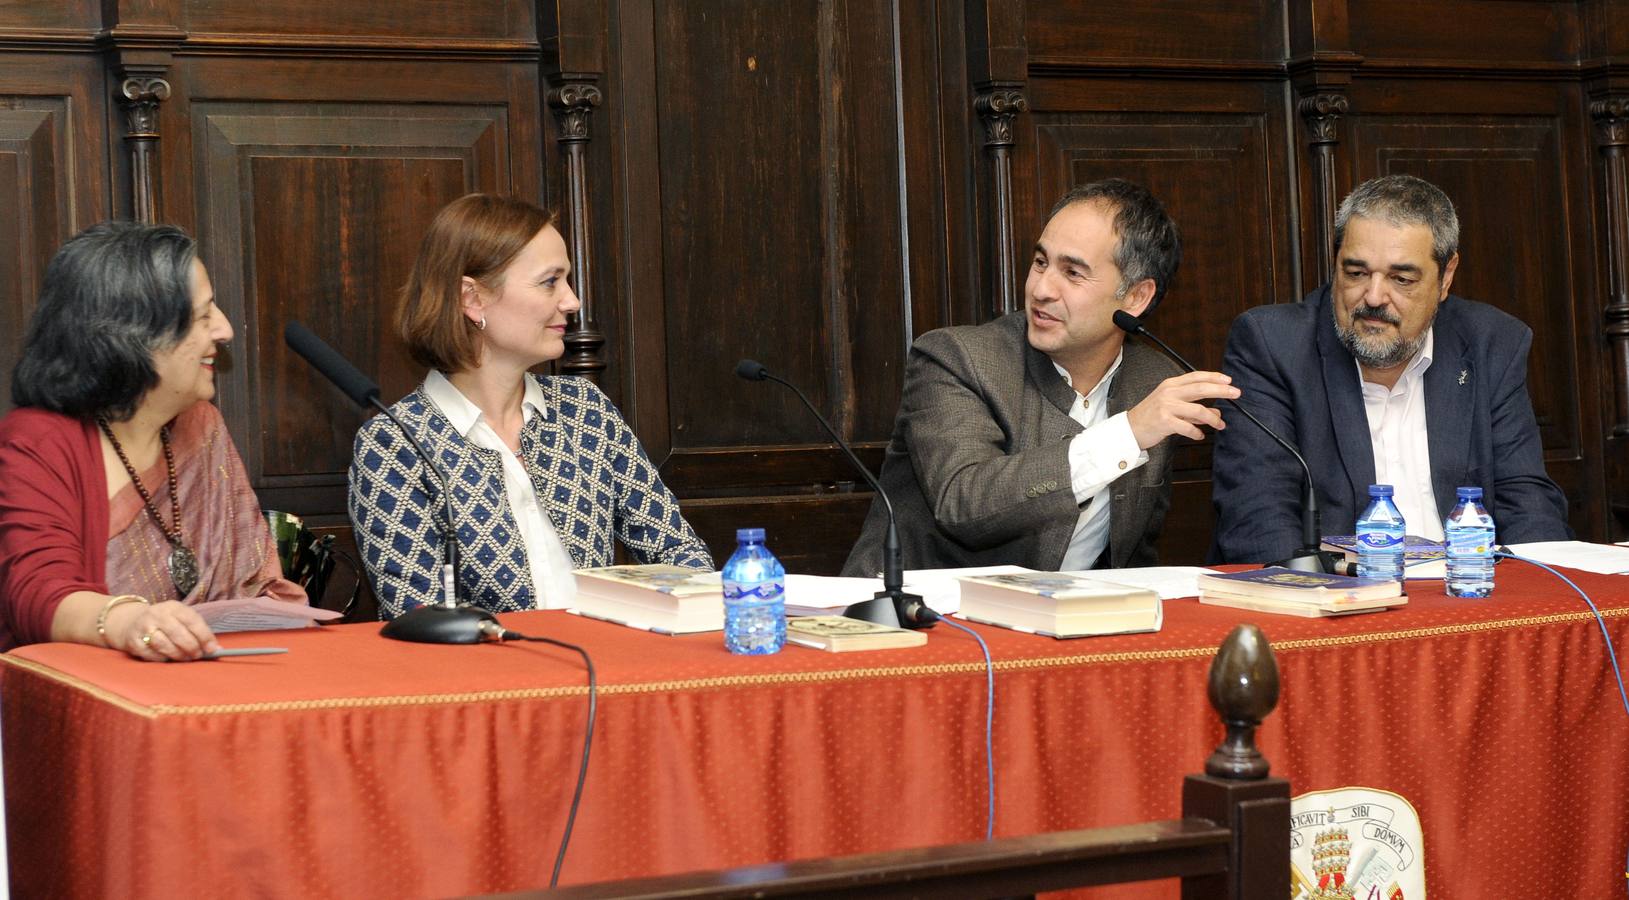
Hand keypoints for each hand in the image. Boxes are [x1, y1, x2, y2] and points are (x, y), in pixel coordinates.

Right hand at [106, 600, 220, 661]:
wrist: (132, 622)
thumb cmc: (166, 623)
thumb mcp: (181, 619)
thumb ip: (198, 631)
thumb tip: (216, 649)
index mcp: (173, 607)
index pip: (192, 620)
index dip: (204, 636)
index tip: (212, 649)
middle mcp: (157, 614)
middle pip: (178, 633)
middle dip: (191, 647)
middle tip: (197, 655)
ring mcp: (143, 627)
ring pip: (164, 644)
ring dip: (177, 655)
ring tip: (185, 658)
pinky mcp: (133, 641)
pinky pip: (151, 654)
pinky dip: (162, 658)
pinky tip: (167, 657)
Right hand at [1125, 371, 1239, 448]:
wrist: (1130, 428)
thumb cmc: (1151, 416)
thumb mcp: (1171, 407)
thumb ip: (1193, 409)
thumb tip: (1216, 412)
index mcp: (1171, 385)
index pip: (1196, 376)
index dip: (1214, 377)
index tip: (1229, 381)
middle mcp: (1169, 393)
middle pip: (1201, 388)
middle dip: (1221, 391)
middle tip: (1236, 394)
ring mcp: (1166, 407)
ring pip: (1198, 410)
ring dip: (1213, 418)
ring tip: (1220, 425)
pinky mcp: (1164, 422)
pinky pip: (1188, 427)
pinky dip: (1197, 432)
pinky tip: (1200, 435)